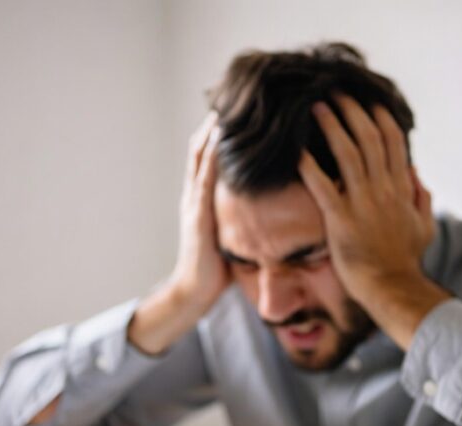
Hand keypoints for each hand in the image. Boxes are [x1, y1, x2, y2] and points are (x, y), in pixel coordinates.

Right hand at [128, 113, 228, 354]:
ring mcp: (193, 203)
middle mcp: (194, 195)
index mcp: (203, 198)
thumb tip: (268, 206)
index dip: (220, 130)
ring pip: (201, 158)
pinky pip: (205, 181)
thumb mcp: (232, 236)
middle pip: (202, 147)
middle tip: (233, 95)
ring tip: (226, 107)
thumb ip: (243, 216)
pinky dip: (213, 159)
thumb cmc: (216, 270)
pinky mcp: (198, 216)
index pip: (210, 155)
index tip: (237, 108)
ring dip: (212, 132)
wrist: (193, 294)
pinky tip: (223, 141)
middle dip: (215, 121)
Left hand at [298, 95, 448, 348]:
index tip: (368, 102)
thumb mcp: (424, 226)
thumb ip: (421, 198)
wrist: (391, 286)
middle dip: (352, 111)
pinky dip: (308, 166)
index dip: (380, 118)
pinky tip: (296, 151)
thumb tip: (416, 173)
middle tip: (335, 93)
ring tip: (316, 107)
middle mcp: (382, 189)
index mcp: (400, 188)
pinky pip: (322, 186)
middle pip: (368, 137)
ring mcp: (361, 202)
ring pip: (347, 152)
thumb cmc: (405, 260)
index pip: (392, 142)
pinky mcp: (340, 219)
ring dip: (331, 126)